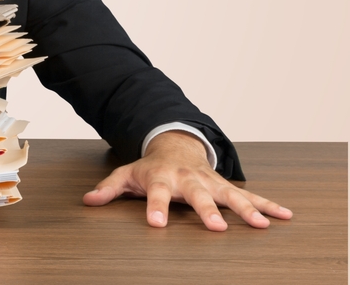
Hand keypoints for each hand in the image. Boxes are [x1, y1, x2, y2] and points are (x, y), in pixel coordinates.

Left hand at [83, 130, 292, 230]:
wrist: (175, 145)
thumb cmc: (150, 167)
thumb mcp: (126, 174)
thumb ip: (108, 188)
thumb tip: (87, 201)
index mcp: (162, 178)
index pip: (157, 194)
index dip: (155, 208)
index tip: (156, 224)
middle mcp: (188, 179)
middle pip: (198, 195)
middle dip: (207, 210)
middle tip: (216, 227)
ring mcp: (210, 182)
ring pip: (230, 195)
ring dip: (246, 209)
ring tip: (261, 225)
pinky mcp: (227, 186)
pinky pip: (251, 196)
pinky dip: (268, 205)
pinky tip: (285, 216)